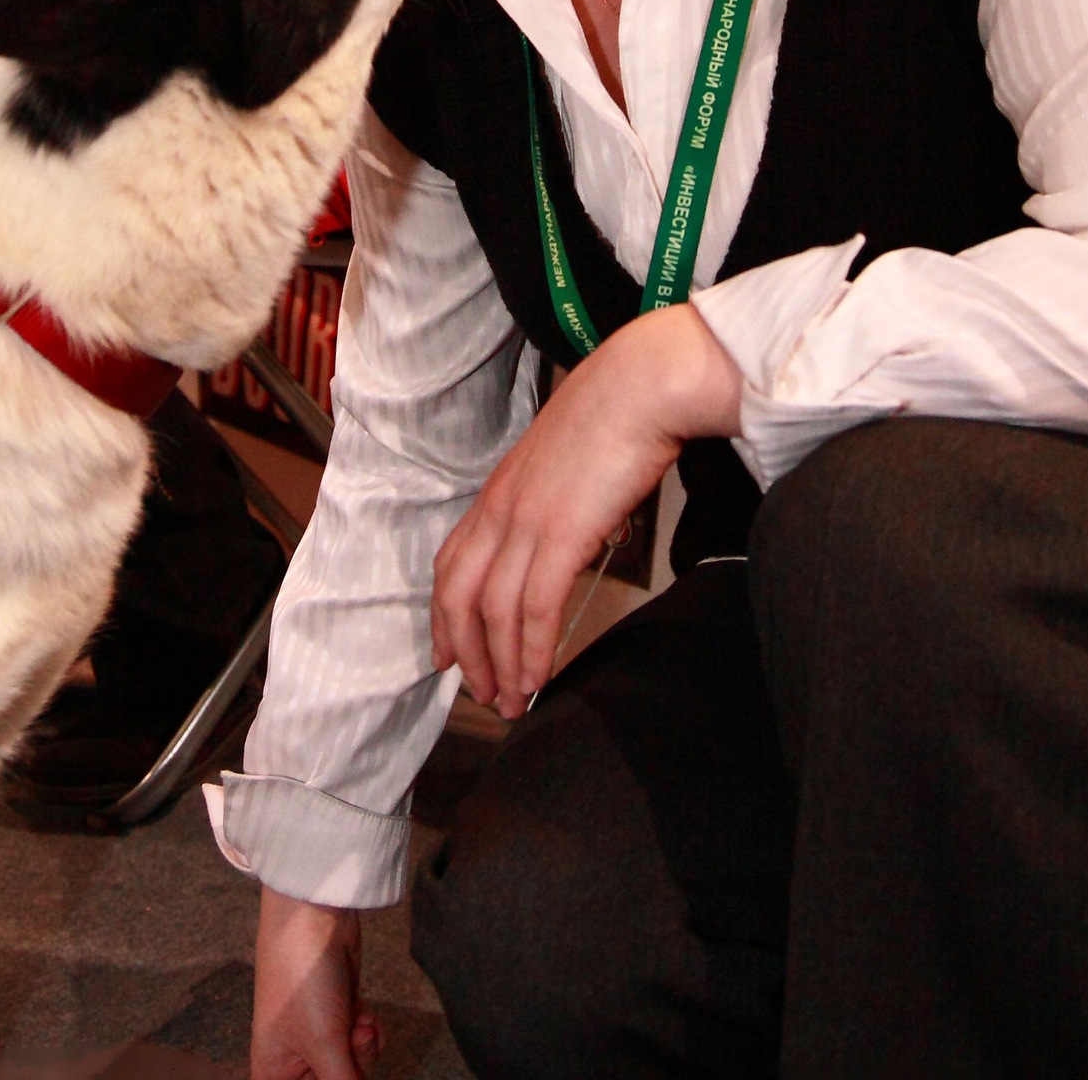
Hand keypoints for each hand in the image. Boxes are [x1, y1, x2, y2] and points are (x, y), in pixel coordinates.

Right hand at [253, 889, 383, 1079]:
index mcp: (274, 1075)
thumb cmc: (303, 979)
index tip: (337, 1063)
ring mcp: (318, 1034)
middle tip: (353, 1037)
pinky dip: (369, 1030)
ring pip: (354, 1065)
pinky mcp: (338, 1013)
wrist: (315, 917)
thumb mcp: (325, 1045)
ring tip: (358, 1022)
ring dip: (364, 1046)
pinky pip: (362, 1043)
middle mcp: (294, 1059)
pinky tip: (364, 1013)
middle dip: (353, 1063)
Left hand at [431, 303, 742, 717]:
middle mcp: (500, 508)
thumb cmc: (618, 416)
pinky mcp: (560, 533)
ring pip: (492, 611)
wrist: (643, 385)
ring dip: (499, 665)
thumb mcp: (567, 461)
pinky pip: (533, 608)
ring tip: (512, 702)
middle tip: (482, 695)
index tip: (449, 654)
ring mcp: (526, 521)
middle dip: (466, 652)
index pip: (451, 562)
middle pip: (458, 594)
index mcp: (499, 491)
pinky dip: (531, 650)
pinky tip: (537, 677)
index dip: (444, 614)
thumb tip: (573, 533)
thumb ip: (555, 499)